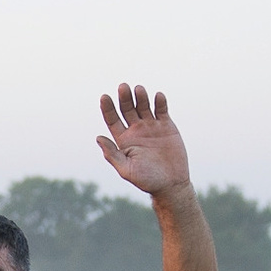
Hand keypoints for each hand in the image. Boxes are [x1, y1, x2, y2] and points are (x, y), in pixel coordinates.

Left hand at [95, 83, 190, 198]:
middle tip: (123, 87)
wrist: (171, 184)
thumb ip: (113, 154)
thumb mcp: (126, 170)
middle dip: (124, 98)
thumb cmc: (147, 180)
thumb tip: (98, 138)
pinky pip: (162, 110)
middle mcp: (135, 130)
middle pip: (127, 109)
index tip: (104, 97)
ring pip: (143, 106)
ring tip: (139, 89)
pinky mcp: (166, 126)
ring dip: (141, 97)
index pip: (112, 119)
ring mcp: (151, 126)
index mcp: (123, 139)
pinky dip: (160, 102)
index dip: (108, 108)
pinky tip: (157, 96)